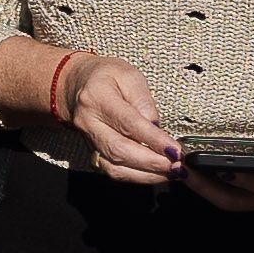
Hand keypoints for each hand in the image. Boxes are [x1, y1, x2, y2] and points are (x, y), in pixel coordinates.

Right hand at [64, 54, 180, 186]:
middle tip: (178, 165)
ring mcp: (88, 141)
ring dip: (147, 174)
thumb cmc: (105, 76)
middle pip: (120, 150)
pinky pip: (113, 171)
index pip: (128, 123)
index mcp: (97, 98)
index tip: (175, 149)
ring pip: (115, 167)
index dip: (154, 140)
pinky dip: (137, 176)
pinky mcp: (93, 153)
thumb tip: (156, 128)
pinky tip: (156, 174)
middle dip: (153, 162)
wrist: (75, 85)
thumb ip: (144, 101)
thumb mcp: (129, 75)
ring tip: (171, 172)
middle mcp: (89, 123)